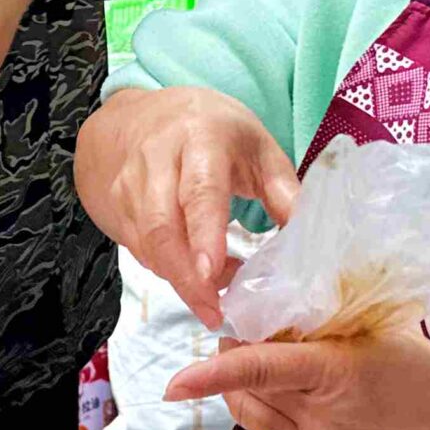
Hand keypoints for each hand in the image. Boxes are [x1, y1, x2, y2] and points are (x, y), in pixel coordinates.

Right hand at [76, 87, 300, 325]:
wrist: (135, 117)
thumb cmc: (210, 131)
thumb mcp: (255, 146)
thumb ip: (283, 190)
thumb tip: (312, 239)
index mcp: (201, 138)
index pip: (200, 190)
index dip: (205, 234)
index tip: (213, 273)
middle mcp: (156, 159)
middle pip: (163, 227)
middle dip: (186, 277)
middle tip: (214, 312)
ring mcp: (129, 185)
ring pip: (148, 245)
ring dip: (181, 279)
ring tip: (215, 298)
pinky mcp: (116, 209)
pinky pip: (141, 251)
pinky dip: (169, 271)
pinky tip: (194, 278)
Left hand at [168, 329, 429, 429]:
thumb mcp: (383, 335)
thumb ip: (330, 326)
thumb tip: (281, 310)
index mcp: (335, 371)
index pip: (260, 367)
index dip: (213, 370)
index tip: (175, 377)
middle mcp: (321, 416)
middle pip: (250, 389)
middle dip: (229, 362)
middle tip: (234, 336)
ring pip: (252, 420)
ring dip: (233, 396)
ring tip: (236, 372)